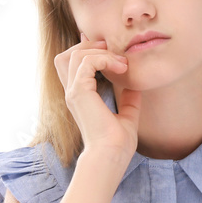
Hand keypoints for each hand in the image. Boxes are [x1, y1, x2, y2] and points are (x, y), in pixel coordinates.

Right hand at [53, 31, 140, 158]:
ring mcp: (73, 92)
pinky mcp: (79, 92)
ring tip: (119, 61)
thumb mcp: (127, 117)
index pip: (71, 66)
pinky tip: (121, 68)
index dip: (85, 51)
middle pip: (66, 56)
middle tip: (112, 50)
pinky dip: (104, 59)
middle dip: (89, 46)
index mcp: (80, 98)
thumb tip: (135, 87)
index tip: (107, 47)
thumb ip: (129, 101)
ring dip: (98, 52)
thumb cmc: (117, 144)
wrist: (111, 156)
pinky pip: (87, 62)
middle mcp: (72, 93)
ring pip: (74, 55)